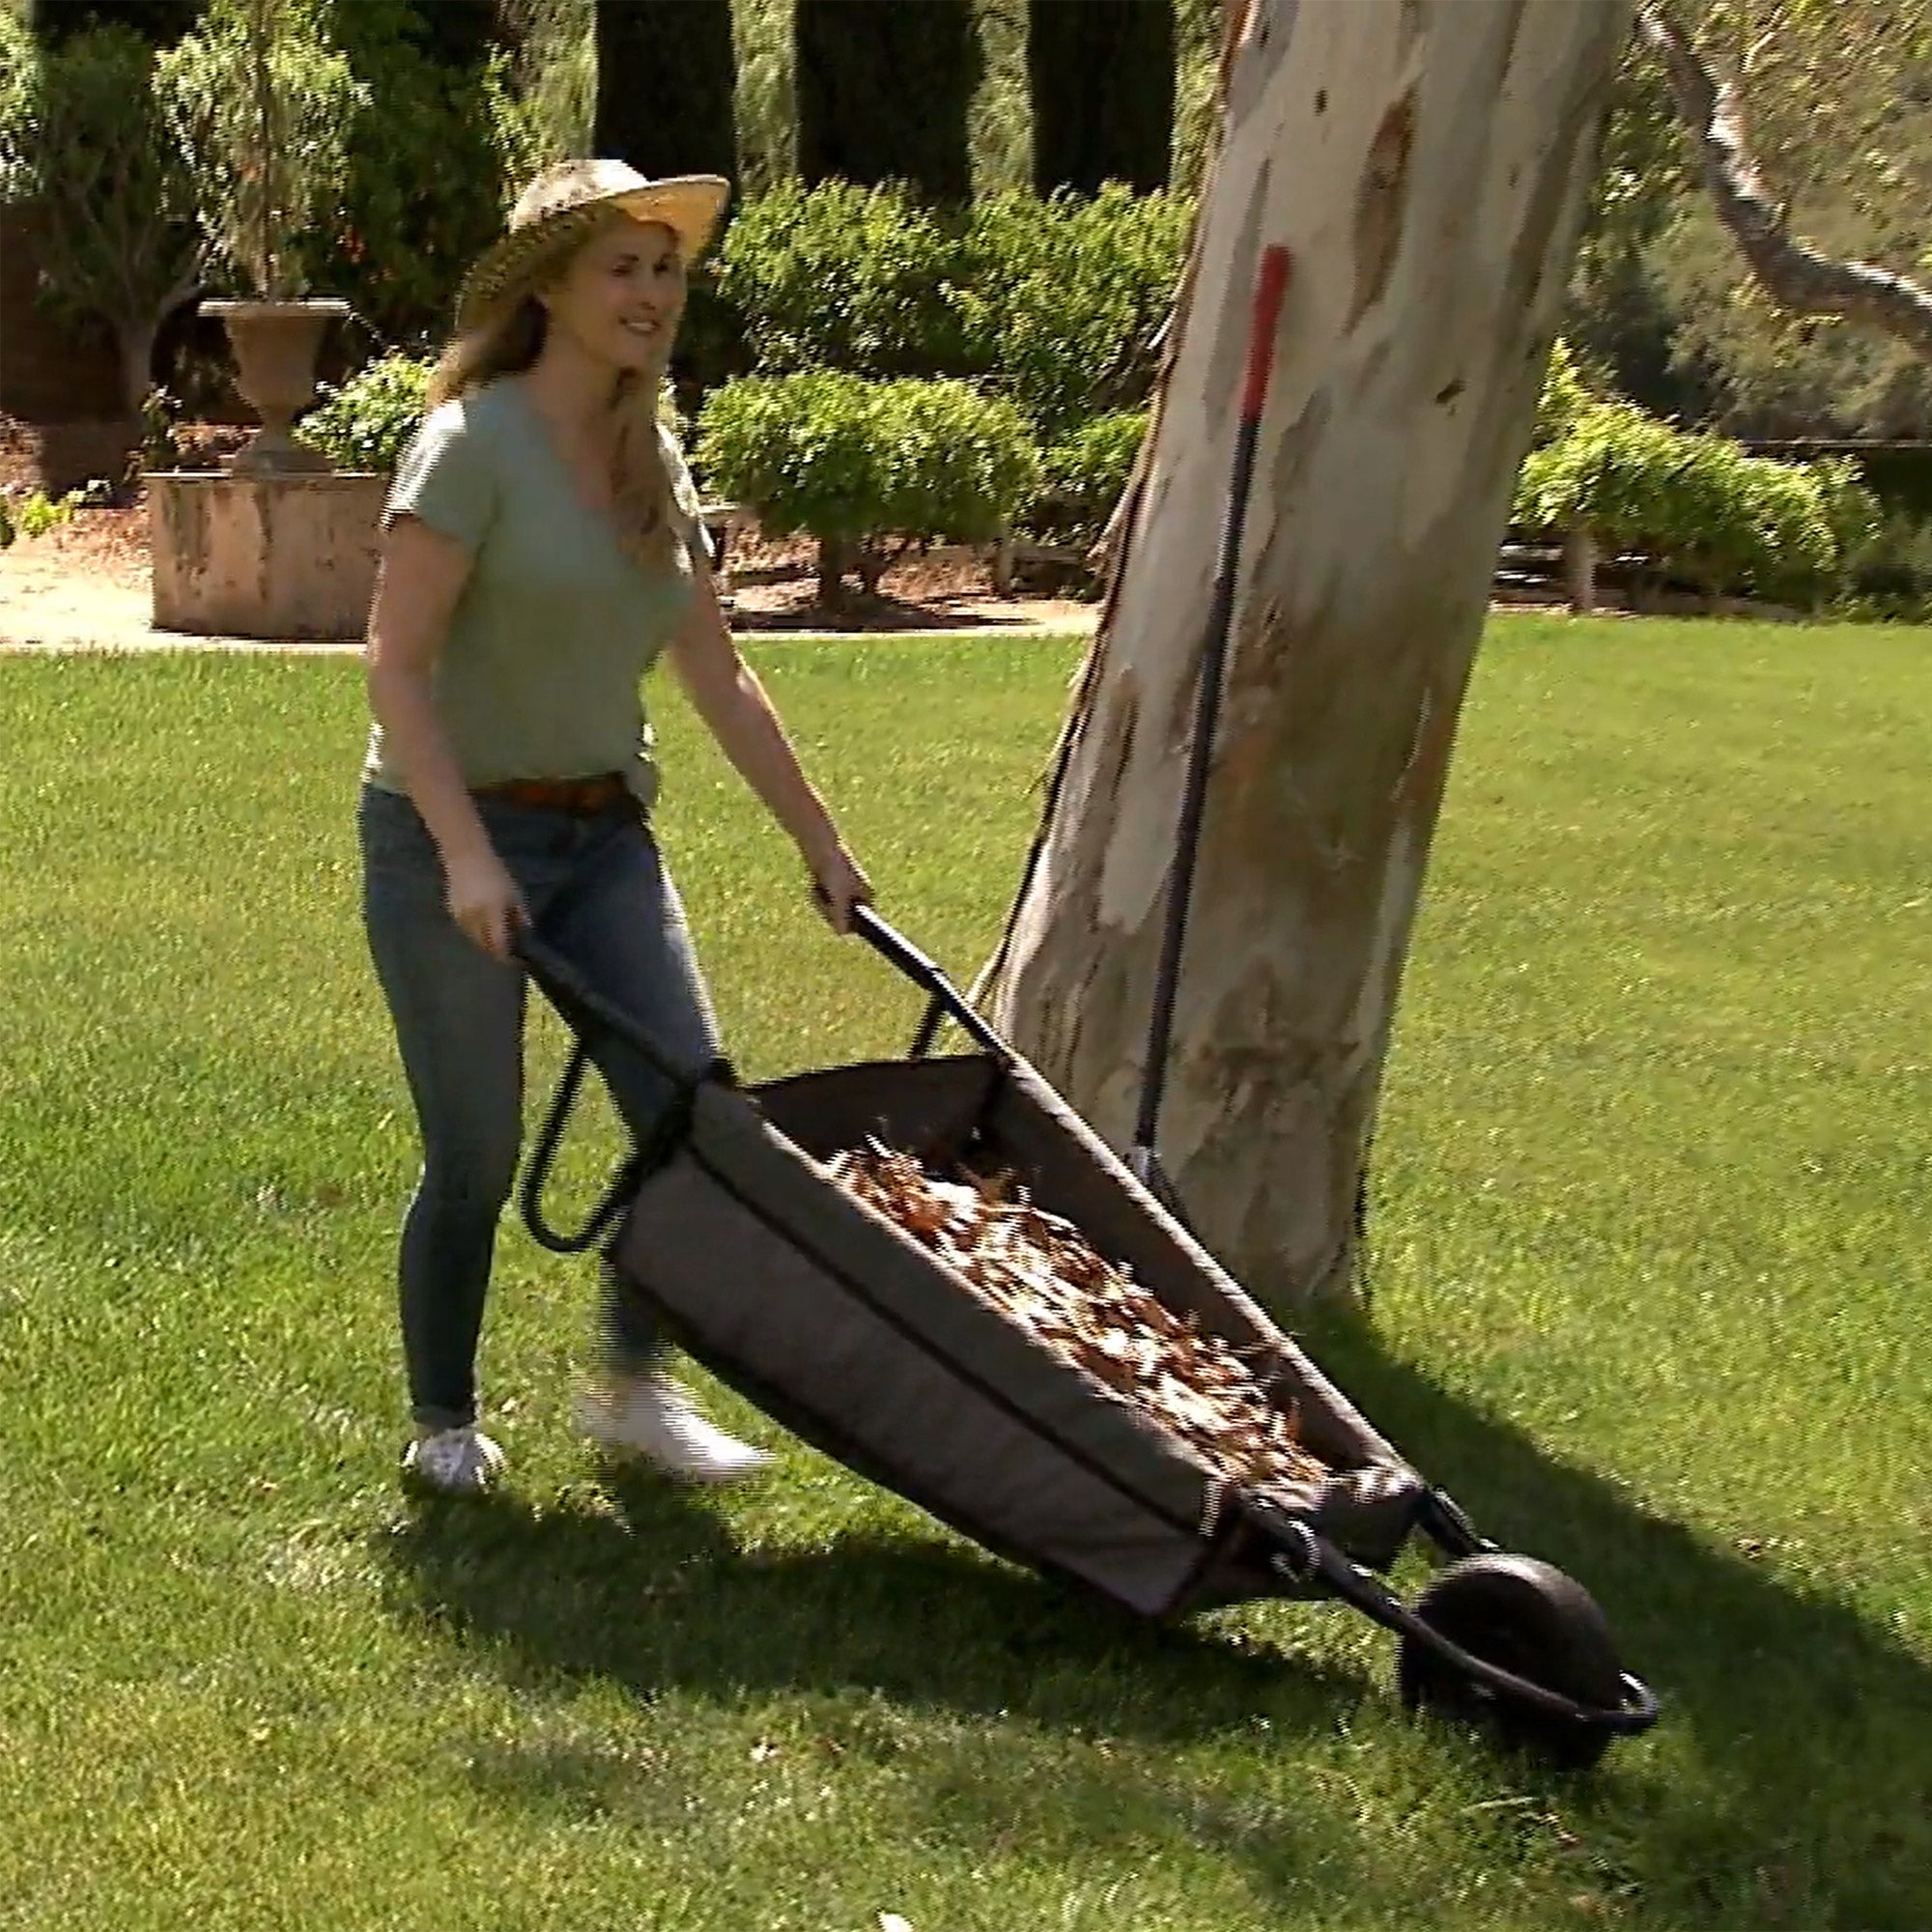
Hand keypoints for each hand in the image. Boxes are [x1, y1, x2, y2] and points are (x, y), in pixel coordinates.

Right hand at [444, 845, 525, 960]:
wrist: (466, 857)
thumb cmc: (495, 873)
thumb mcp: (513, 893)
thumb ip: (519, 915)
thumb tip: (525, 932)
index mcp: (491, 913)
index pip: (498, 943)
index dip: (507, 955)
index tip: (516, 959)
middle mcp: (474, 919)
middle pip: (485, 945)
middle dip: (496, 950)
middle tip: (508, 949)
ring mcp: (460, 917)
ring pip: (474, 939)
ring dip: (485, 941)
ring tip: (496, 937)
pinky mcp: (452, 913)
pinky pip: (466, 929)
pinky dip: (475, 931)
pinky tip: (483, 925)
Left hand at [806, 840, 872, 935]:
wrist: (821, 845)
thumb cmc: (834, 868)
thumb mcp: (838, 895)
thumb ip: (840, 914)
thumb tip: (843, 932)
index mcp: (867, 897)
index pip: (857, 923)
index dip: (843, 922)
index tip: (833, 919)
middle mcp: (858, 896)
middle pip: (841, 919)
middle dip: (828, 911)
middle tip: (821, 897)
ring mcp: (845, 892)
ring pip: (829, 911)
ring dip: (820, 902)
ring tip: (817, 886)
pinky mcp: (832, 888)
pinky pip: (823, 901)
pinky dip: (816, 895)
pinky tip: (814, 883)